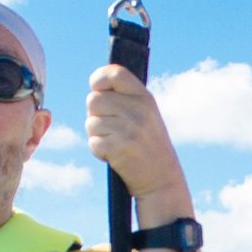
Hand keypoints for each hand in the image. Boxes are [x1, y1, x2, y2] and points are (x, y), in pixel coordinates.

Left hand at [86, 64, 184, 199]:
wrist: (161, 178)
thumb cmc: (148, 144)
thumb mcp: (146, 114)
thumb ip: (125, 98)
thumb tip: (95, 87)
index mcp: (144, 98)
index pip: (115, 73)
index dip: (99, 79)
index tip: (97, 89)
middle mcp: (138, 110)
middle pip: (93, 100)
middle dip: (95, 114)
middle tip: (110, 127)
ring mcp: (129, 128)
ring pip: (90, 122)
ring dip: (97, 135)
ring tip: (116, 142)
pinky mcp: (119, 147)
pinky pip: (93, 142)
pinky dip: (98, 151)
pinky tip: (114, 155)